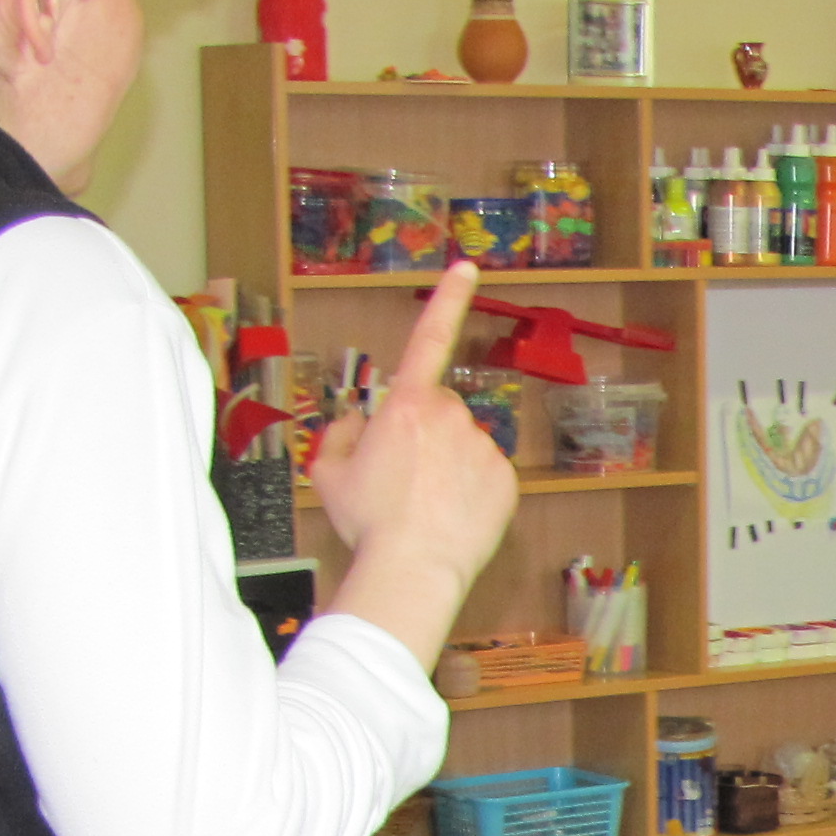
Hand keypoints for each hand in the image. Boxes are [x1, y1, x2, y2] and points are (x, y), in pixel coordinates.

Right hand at [304, 261, 519, 651]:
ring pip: (463, 445)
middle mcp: (451, 416)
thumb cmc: (369, 522)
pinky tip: (451, 516)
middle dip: (424, 432)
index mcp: (407, 405)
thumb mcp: (329, 472)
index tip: (467, 268)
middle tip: (402, 478)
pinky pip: (485, 475)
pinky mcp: (506, 480)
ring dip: (448, 464)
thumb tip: (358, 424)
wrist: (413, 568)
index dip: (448, 298)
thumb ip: (341, 434)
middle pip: (439, 410)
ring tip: (425, 505)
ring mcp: (483, 447)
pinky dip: (471, 491)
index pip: (430, 337)